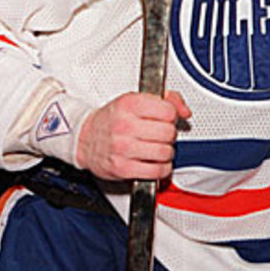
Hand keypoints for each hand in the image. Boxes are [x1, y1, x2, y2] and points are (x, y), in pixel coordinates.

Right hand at [76, 91, 190, 180]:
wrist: (84, 138)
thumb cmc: (112, 119)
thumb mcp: (135, 100)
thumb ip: (166, 99)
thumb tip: (184, 111)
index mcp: (130, 104)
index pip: (168, 111)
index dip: (171, 116)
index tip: (165, 119)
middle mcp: (125, 125)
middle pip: (168, 132)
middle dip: (169, 135)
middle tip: (160, 135)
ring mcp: (123, 147)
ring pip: (165, 152)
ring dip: (166, 153)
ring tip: (157, 149)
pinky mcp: (123, 168)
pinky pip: (157, 171)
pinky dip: (162, 169)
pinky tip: (155, 163)